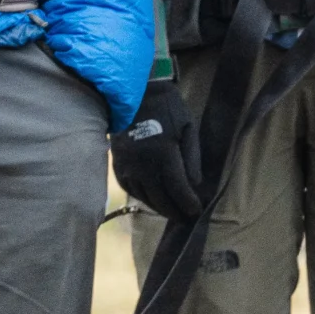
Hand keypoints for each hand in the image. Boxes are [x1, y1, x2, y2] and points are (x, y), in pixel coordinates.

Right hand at [110, 78, 205, 221]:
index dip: (188, 203)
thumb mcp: (188, 127)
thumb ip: (192, 157)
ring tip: (172, 213)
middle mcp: (144, 166)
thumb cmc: (167, 108)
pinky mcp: (118, 166)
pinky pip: (131, 189)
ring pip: (145, 197)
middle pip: (161, 198)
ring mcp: (128, 167)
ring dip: (160, 208)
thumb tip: (195, 184)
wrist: (134, 95)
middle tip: (186, 218)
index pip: (178, 189)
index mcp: (164, 155)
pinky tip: (153, 201)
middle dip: (175, 211)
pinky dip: (143, 198)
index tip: (196, 212)